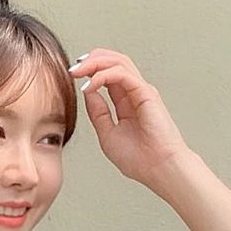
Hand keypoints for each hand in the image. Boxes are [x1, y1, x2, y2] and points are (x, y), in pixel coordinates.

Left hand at [69, 48, 191, 192]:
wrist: (159, 170)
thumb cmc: (140, 160)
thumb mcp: (108, 134)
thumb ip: (98, 113)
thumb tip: (88, 92)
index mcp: (127, 102)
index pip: (108, 74)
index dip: (90, 69)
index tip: (72, 75)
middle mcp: (135, 93)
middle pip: (114, 61)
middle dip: (91, 60)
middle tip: (73, 68)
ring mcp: (141, 91)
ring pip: (119, 62)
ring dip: (96, 62)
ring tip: (78, 70)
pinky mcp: (146, 93)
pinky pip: (122, 74)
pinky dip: (103, 75)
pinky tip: (91, 85)